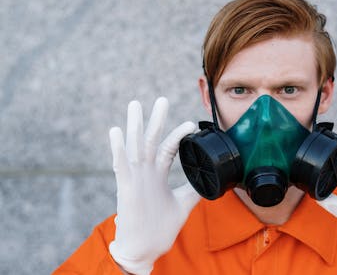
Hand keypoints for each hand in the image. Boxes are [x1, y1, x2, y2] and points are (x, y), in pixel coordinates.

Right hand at [108, 98, 198, 274]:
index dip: (178, 135)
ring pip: (135, 147)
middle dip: (156, 119)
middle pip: (151, 140)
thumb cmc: (159, 227)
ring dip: (134, 126)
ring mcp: (135, 179)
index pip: (168, 148)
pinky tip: (115, 131)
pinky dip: (118, 149)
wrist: (144, 250)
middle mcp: (145, 172)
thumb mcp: (183, 204)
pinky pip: (121, 166)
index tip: (191, 123)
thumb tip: (210, 180)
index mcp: (157, 174)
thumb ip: (193, 190)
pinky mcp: (125, 189)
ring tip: (134, 105)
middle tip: (162, 99)